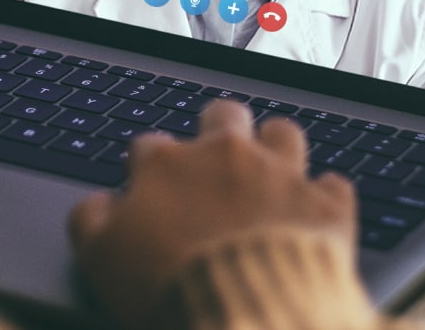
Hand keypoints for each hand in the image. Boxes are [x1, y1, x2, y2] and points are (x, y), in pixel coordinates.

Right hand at [69, 101, 356, 329]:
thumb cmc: (169, 286)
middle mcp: (224, 156)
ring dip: (276, 149)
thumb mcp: (100, 258)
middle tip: (216, 160)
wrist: (244, 315)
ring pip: (283, 133)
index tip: (151, 191)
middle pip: (222, 114)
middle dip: (218, 129)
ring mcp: (279, 175)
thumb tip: (96, 206)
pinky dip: (324, 199)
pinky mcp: (324, 206)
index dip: (148, 168)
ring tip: (271, 173)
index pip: (150, 146)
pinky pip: (333, 186)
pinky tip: (315, 214)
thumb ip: (91, 221)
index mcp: (166, 165)